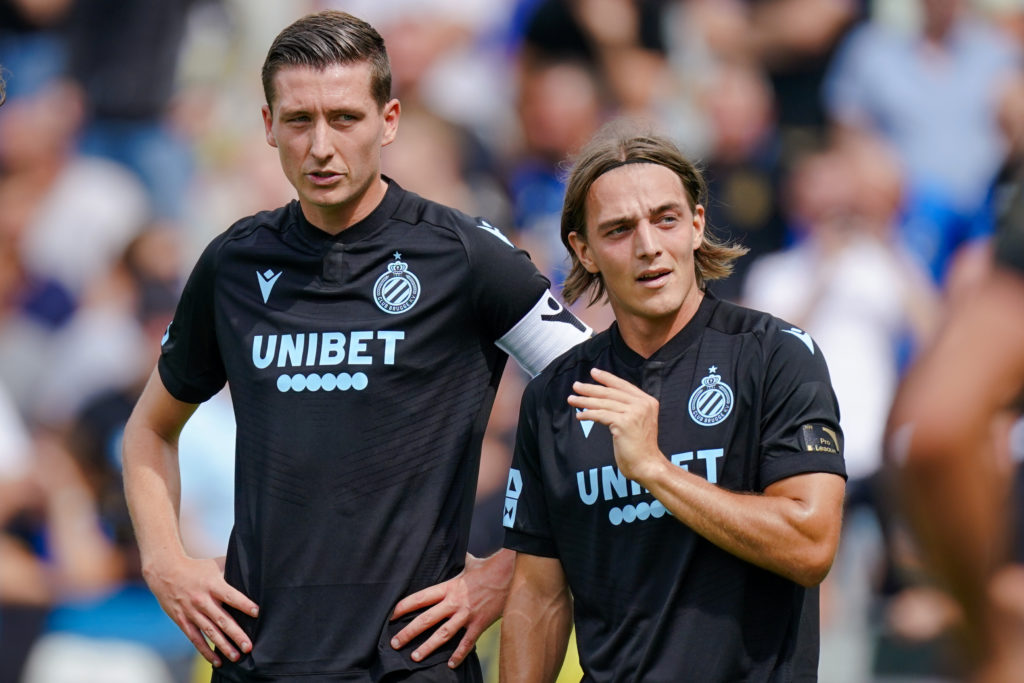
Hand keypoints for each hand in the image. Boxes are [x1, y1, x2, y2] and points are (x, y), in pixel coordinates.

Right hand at [143, 553, 258, 666]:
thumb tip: (253, 567)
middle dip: (236, 634)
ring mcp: (192, 612)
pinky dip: (205, 651)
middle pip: (222, 619)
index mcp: (213, 585)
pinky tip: (217, 661)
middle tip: (248, 646)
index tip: (257, 613)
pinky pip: (195, 638)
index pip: (231, 596)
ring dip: (223, 646)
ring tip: (236, 657)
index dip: (244, 604)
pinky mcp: (183, 621)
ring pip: (210, 632)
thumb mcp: (214, 564)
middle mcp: (203, 600)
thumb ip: (232, 568)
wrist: (165, 573)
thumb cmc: (196, 568)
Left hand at [390, 549, 513, 667]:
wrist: (509, 574)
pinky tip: (451, 664)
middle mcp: (454, 602)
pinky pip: (467, 642)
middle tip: (395, 643)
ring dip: (428, 646)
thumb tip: (457, 553)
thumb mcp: (469, 563)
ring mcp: (466, 615)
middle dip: (409, 632)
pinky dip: (459, 654)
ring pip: (443, 634)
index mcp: (449, 587)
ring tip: (415, 657)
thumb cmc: (488, 568)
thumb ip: (460, 562)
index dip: (404, 606)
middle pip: (427, 619)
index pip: (421, 598)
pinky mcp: (479, 624)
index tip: (392, 615)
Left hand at [568, 367, 662, 482]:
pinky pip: (600, 415)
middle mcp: (642, 404)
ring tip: (572, 399)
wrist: (648, 464)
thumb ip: (627, 408)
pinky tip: (580, 416)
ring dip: (585, 401)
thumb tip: (604, 398)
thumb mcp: (638, 421)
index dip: (607, 378)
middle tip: (576, 385)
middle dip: (591, 388)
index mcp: (648, 401)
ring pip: (604, 403)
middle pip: (611, 393)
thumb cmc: (640, 447)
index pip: (623, 385)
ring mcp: (634, 413)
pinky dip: (588, 414)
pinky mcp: (624, 423)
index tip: (594, 372)